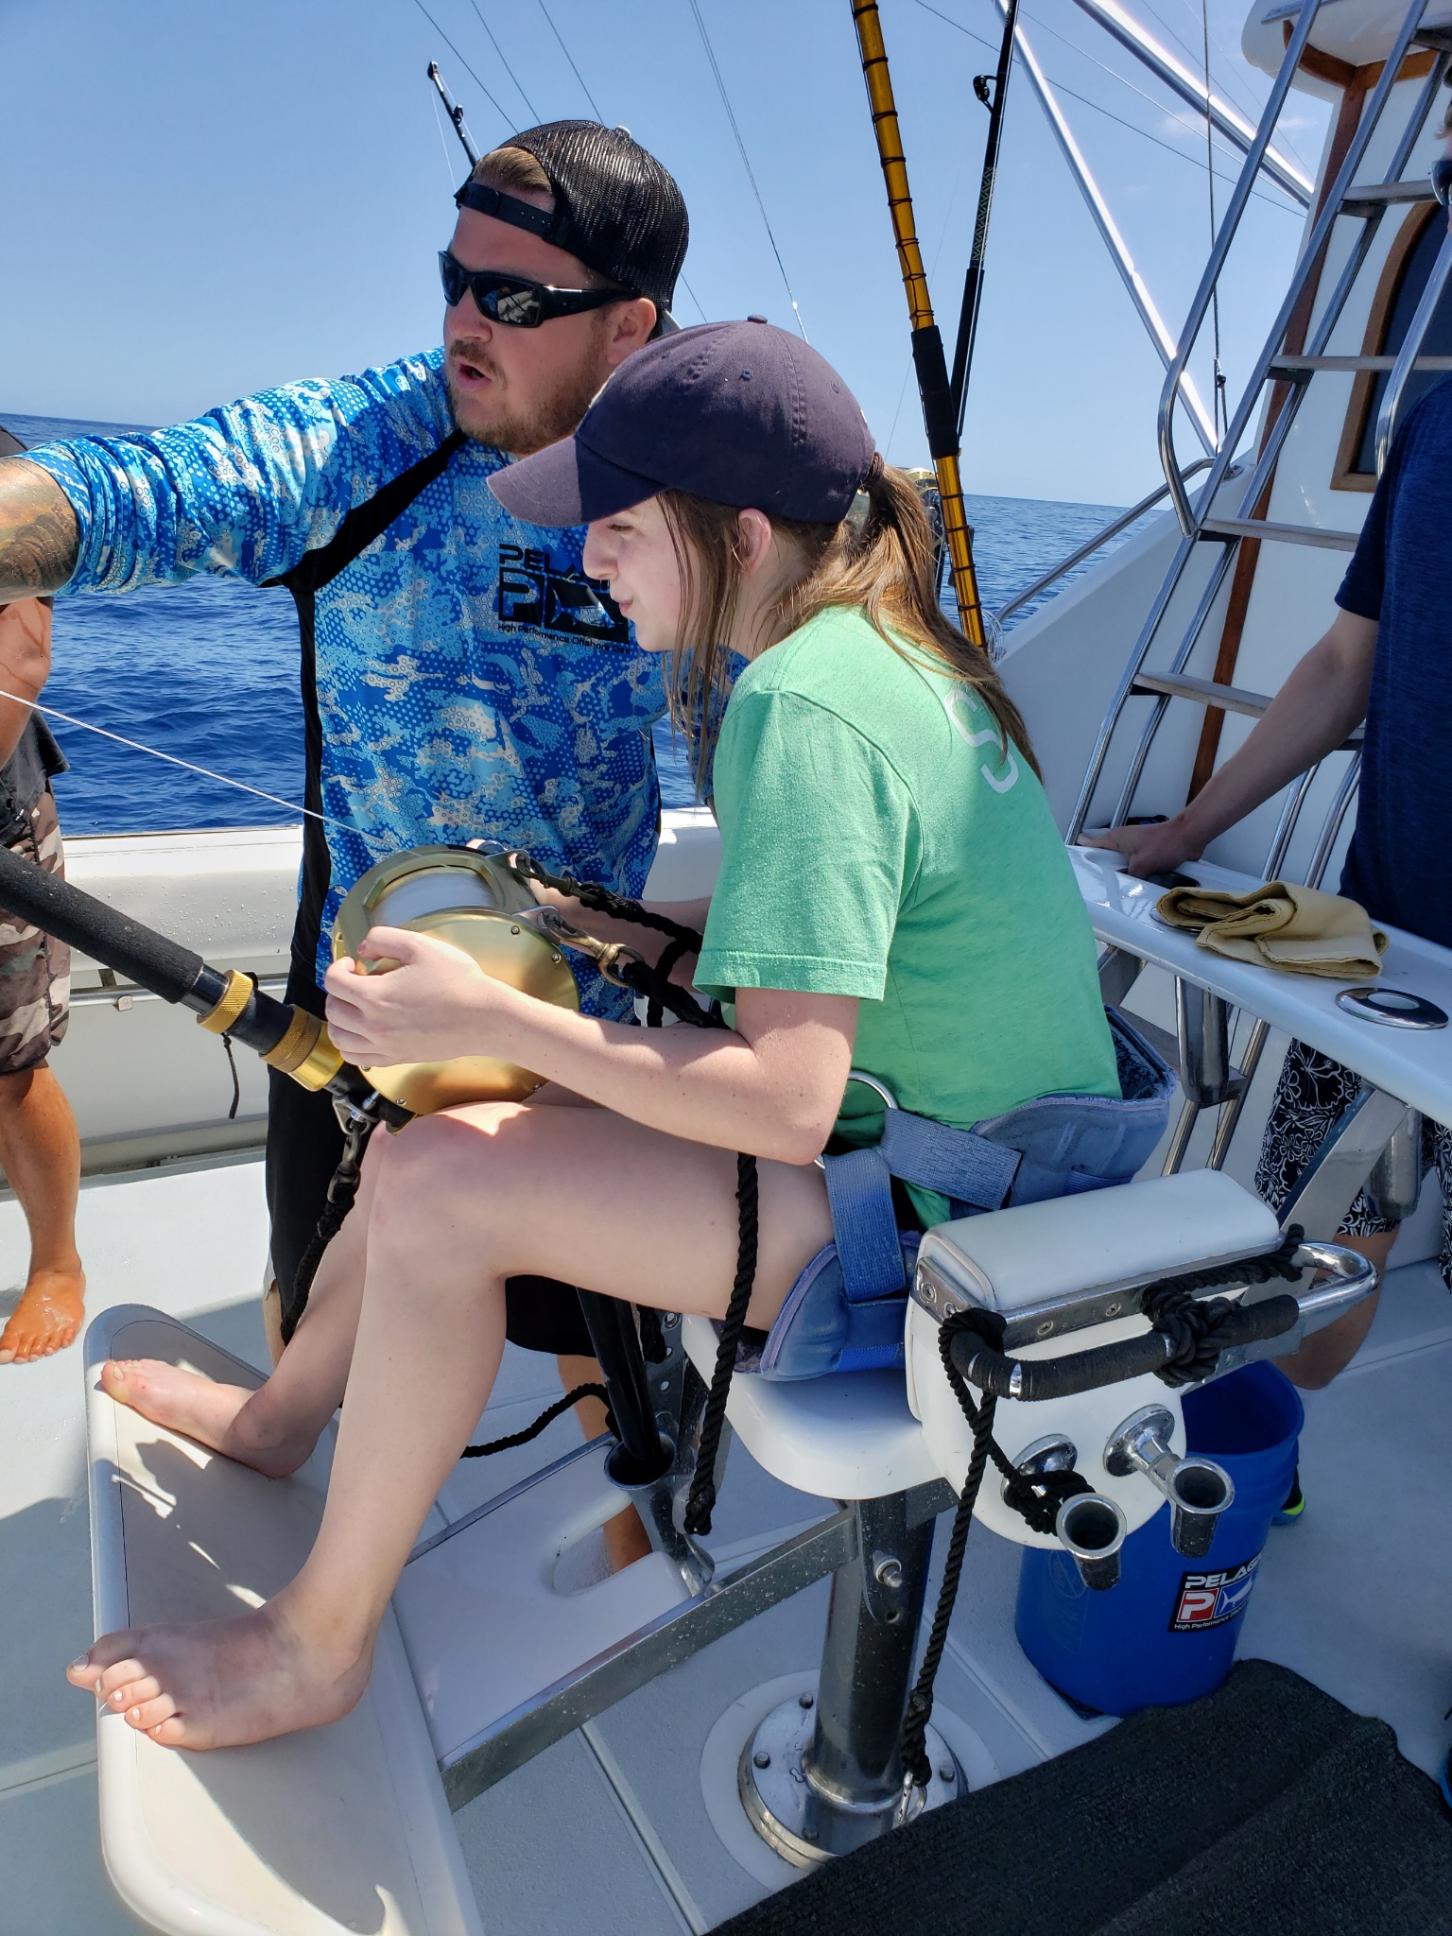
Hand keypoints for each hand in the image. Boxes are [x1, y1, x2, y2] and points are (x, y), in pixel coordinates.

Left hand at [323, 926, 519, 1066]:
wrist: (484, 1018)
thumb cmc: (458, 982)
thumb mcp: (420, 945)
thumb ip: (383, 939)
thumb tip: (363, 948)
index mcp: (375, 996)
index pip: (333, 982)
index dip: (338, 967)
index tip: (354, 964)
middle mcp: (373, 1025)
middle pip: (333, 1009)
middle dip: (339, 991)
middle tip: (358, 982)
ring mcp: (384, 1046)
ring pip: (338, 1037)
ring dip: (340, 1019)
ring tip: (356, 1007)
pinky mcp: (395, 1058)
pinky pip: (356, 1057)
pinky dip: (350, 1044)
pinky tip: (364, 1030)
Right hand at [1079, 817, 1200, 880]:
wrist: (1189, 838)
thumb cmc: (1165, 844)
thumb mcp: (1141, 865)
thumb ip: (1128, 878)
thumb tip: (1122, 890)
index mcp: (1115, 838)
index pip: (1090, 847)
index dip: (1083, 859)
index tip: (1077, 873)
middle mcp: (1122, 841)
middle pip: (1105, 860)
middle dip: (1104, 874)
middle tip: (1098, 889)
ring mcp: (1133, 847)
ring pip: (1119, 866)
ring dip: (1121, 876)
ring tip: (1116, 890)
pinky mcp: (1144, 853)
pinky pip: (1133, 867)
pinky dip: (1133, 876)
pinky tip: (1134, 886)